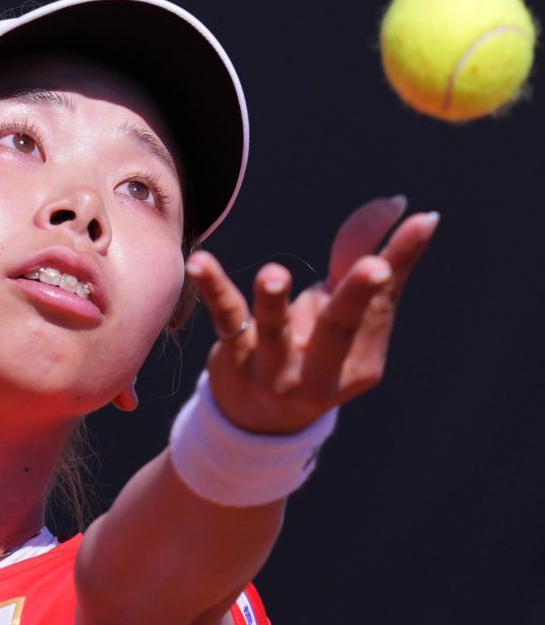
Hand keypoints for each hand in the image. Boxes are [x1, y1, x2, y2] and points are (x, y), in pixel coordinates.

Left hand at [186, 196, 438, 434]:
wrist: (255, 422)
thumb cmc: (309, 348)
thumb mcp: (337, 311)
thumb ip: (359, 258)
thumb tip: (396, 203)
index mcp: (361, 360)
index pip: (382, 302)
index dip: (402, 260)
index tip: (425, 221)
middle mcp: (321, 371)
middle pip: (341, 327)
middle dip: (359, 295)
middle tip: (375, 267)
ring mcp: (275, 371)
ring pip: (276, 333)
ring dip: (275, 302)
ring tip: (274, 275)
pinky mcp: (234, 359)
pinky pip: (226, 320)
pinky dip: (214, 290)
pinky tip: (199, 263)